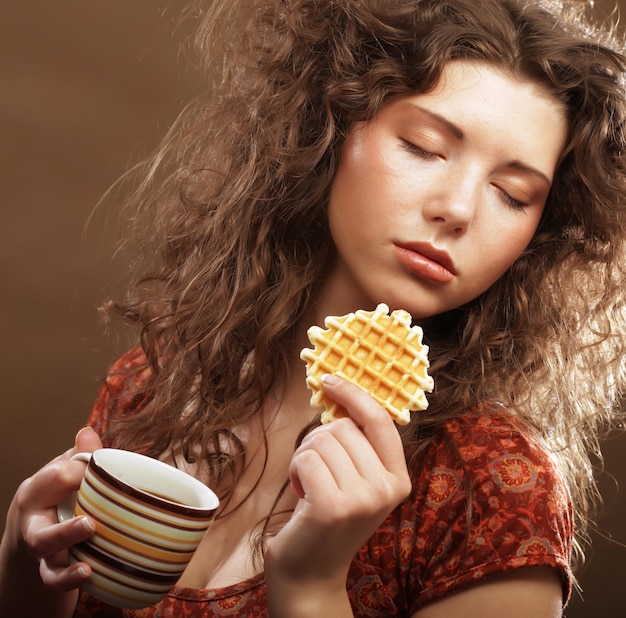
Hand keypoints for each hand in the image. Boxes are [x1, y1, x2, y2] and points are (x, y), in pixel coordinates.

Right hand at [2, 427, 100, 591]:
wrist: (33, 536)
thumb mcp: (62, 473)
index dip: (83, 471)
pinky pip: (55, 578)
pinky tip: (89, 573)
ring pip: (46, 553)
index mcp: (38, 490)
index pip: (57, 476)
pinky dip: (70, 578)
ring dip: (67, 548)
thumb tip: (88, 432)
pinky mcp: (50, 568)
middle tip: (91, 524)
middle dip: (65, 527)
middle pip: (42, 526)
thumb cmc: (56, 496)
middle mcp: (33, 521)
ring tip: (88, 551)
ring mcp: (41, 549)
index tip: (102, 471)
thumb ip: (78, 456)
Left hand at [265, 374, 410, 613]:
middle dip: (318, 441)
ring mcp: (362, 499)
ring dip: (305, 457)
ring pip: (321, 440)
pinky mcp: (332, 507)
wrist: (311, 572)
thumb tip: (340, 389)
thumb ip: (358, 444)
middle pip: (342, 428)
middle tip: (317, 472)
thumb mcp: (357, 480)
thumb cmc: (328, 516)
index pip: (380, 420)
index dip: (354, 394)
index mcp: (399, 478)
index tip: (330, 379)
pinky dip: (296, 469)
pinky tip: (302, 494)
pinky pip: (306, 458)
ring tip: (310, 486)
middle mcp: (387, 488)